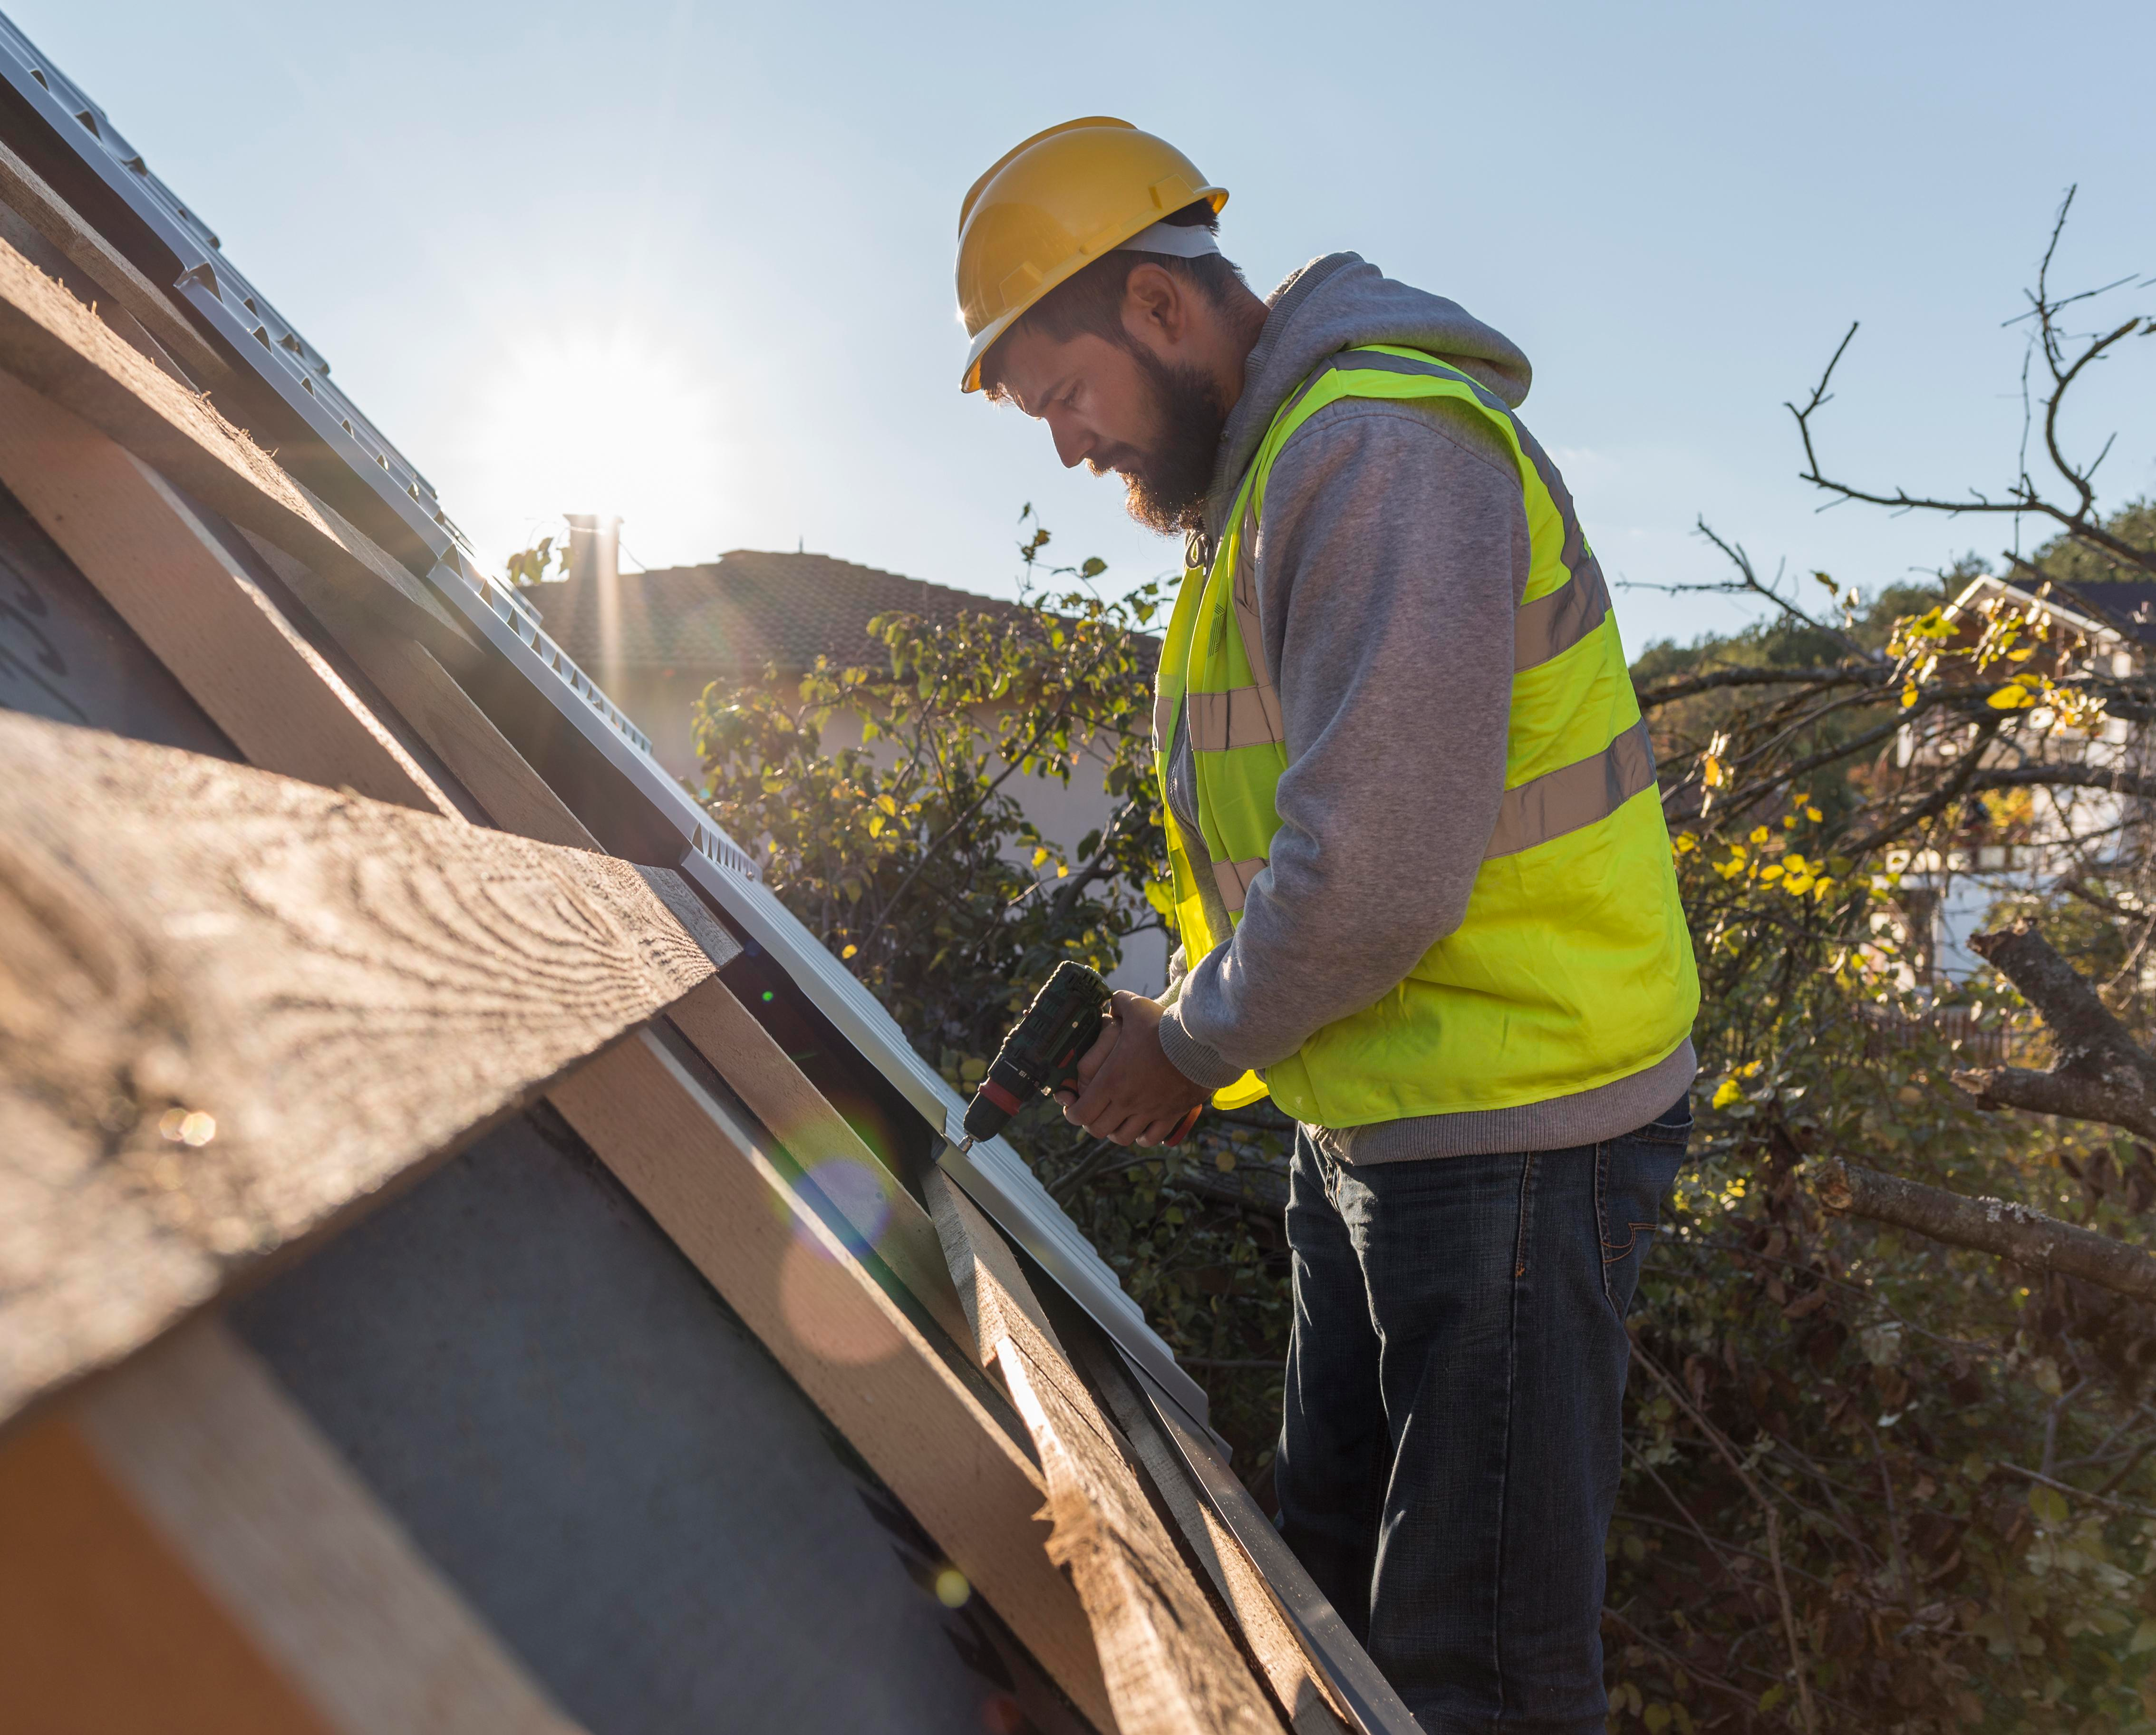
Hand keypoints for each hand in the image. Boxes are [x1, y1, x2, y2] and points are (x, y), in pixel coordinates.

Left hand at [1057, 991, 1208, 1147]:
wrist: (1201, 1044)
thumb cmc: (1164, 1027)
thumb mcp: (1136, 1007)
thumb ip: (1118, 1003)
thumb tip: (1111, 1002)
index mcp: (1111, 1081)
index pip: (1080, 1113)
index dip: (1072, 1112)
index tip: (1073, 1105)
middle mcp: (1127, 1102)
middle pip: (1098, 1129)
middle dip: (1092, 1123)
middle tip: (1094, 1112)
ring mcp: (1149, 1112)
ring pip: (1123, 1138)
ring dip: (1115, 1131)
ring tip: (1117, 1120)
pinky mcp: (1171, 1115)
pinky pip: (1151, 1138)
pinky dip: (1143, 1137)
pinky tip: (1142, 1128)